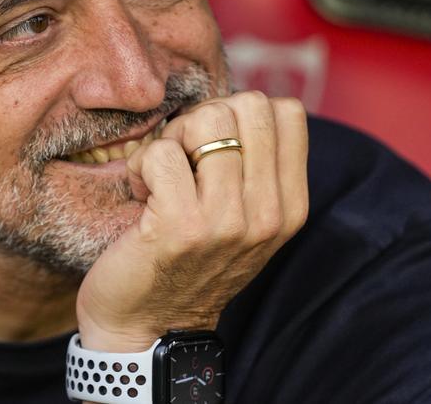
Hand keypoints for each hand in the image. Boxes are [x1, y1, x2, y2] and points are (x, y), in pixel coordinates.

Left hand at [74, 91, 308, 351]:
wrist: (148, 328)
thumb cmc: (187, 260)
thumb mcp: (243, 217)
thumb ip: (254, 165)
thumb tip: (236, 102)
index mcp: (290, 206)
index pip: (287, 112)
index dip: (240, 114)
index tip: (215, 149)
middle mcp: (269, 213)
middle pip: (247, 104)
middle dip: (204, 119)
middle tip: (184, 160)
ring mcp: (228, 221)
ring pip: (205, 119)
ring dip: (170, 142)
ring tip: (162, 180)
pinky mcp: (182, 226)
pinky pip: (160, 152)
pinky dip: (140, 167)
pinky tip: (142, 197)